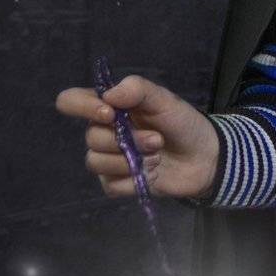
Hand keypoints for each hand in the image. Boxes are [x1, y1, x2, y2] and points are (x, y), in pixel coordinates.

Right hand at [55, 74, 219, 201]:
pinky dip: (133, 179)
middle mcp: (104, 132)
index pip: (71, 101)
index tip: (110, 114)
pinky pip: (110, 185)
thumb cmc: (182, 123)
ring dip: (130, 160)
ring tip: (157, 156)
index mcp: (110, 107)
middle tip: (157, 140)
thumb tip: (108, 94)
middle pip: (90, 137)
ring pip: (96, 162)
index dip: (83, 107)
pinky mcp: (117, 183)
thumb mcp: (165, 100)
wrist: (204, 157)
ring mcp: (108, 159)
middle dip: (127, 140)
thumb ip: (138, 90)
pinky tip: (152, 173)